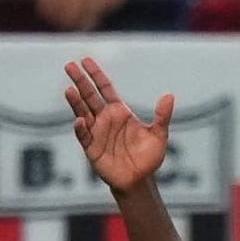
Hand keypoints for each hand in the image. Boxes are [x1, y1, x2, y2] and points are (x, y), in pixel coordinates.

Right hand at [64, 57, 173, 193]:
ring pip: (82, 113)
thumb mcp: (159, 135)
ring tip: (69, 89)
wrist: (140, 180)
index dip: (96, 74)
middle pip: (89, 96)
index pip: (105, 88)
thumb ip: (162, 116)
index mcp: (120, 112)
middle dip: (80, 81)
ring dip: (75, 102)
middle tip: (69, 65)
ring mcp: (97, 133)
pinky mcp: (92, 148)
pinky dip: (81, 129)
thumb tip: (170, 95)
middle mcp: (105, 119)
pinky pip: (84, 136)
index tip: (85, 60)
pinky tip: (80, 120)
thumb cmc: (148, 157)